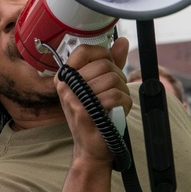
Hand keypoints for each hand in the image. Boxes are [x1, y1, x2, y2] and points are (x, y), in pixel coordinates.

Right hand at [56, 38, 132, 166]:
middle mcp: (65, 87)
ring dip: (123, 92)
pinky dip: (125, 104)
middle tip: (116, 92)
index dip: (103, 54)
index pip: (84, 51)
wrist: (91, 150)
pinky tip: (119, 111)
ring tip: (117, 104)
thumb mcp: (99, 87)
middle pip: (104, 65)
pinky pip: (115, 97)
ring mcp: (73, 100)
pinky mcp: (84, 113)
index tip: (109, 65)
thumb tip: (121, 41)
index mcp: (65, 78)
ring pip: (112, 80)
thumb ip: (110, 63)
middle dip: (119, 78)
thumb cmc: (95, 118)